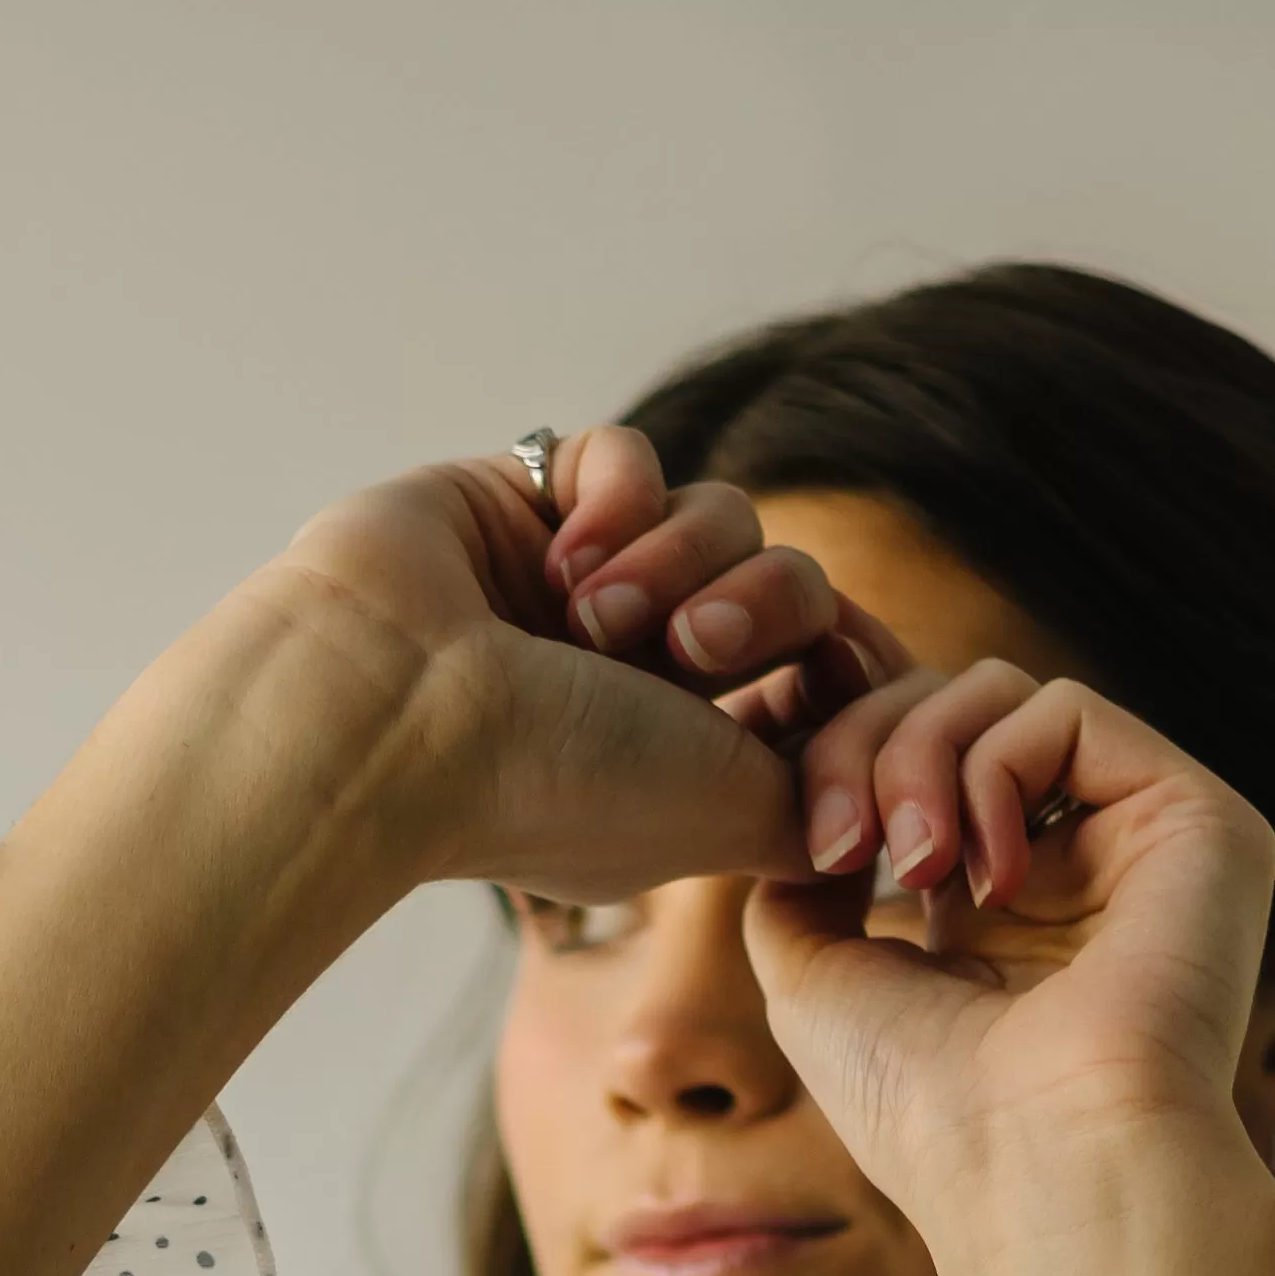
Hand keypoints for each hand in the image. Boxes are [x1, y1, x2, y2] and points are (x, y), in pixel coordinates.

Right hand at [263, 425, 895, 908]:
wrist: (395, 713)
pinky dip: (614, 498)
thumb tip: (879, 794)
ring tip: (591, 613)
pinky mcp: (532, 502)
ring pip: (725, 513)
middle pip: (793, 587)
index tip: (814, 690)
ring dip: (677, 558)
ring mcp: (585, 588)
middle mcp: (638, 678)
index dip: (836, 672)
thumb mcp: (732, 820)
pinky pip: (635, 455)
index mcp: (684, 759)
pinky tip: (557, 554)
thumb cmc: (550, 783)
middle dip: (758, 609)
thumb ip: (825, 795)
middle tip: (685, 650)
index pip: (819, 682)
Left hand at [727, 647, 1274, 1254]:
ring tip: (908, 864)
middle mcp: (1069, 867)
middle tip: (837, 846)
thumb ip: (800, 873)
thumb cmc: (925, 1111)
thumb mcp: (813, 978)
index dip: (834, 767)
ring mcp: (1135, 839)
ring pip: (999, 695)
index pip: (906, 765)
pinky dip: (990, 767)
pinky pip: (1065, 709)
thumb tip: (800, 793)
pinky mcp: (1195, 817)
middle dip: (859, 750)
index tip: (797, 846)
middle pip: (944, 710)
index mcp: (989, 911)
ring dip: (914, 755)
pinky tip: (981, 874)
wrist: (1040, 1170)